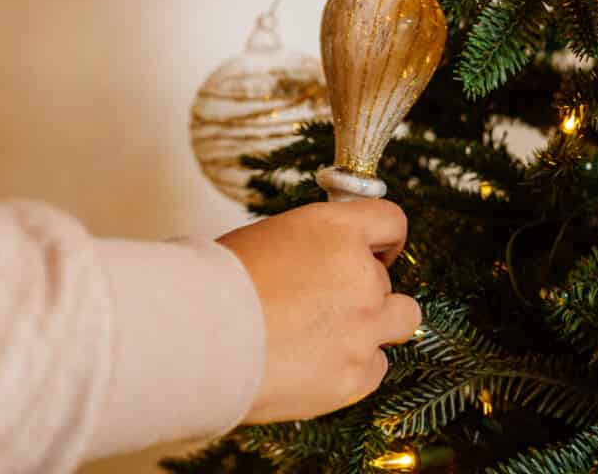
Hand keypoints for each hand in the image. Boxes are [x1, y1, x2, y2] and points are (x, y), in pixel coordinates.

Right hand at [216, 199, 420, 422]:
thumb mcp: (267, 239)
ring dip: (375, 327)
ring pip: (402, 321)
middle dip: (362, 291)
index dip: (384, 239)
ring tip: (331, 337)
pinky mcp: (356, 375)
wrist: (195, 339)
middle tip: (322, 306)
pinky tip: (315, 367)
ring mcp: (364, 327)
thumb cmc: (214, 286)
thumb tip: (318, 260)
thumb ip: (310, 247)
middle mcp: (361, 274)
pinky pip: (376, 368)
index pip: (391, 221)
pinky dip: (353, 368)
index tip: (377, 251)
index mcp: (336, 230)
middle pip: (388, 280)